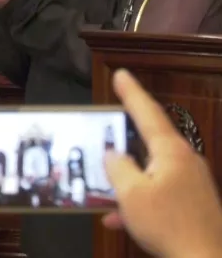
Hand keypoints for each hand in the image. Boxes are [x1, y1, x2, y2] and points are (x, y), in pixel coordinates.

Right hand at [102, 69, 221, 256]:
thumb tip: (113, 154)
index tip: (120, 74)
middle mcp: (186, 162)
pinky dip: (139, 202)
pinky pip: (160, 194)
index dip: (131, 93)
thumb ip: (117, 167)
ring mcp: (192, 183)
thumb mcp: (131, 194)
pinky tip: (119, 220)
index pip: (148, 114)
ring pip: (151, 172)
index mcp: (171, 152)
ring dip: (127, 180)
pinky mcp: (194, 204)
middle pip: (150, 142)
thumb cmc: (168, 224)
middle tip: (106, 130)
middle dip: (125, 140)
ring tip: (104, 191)